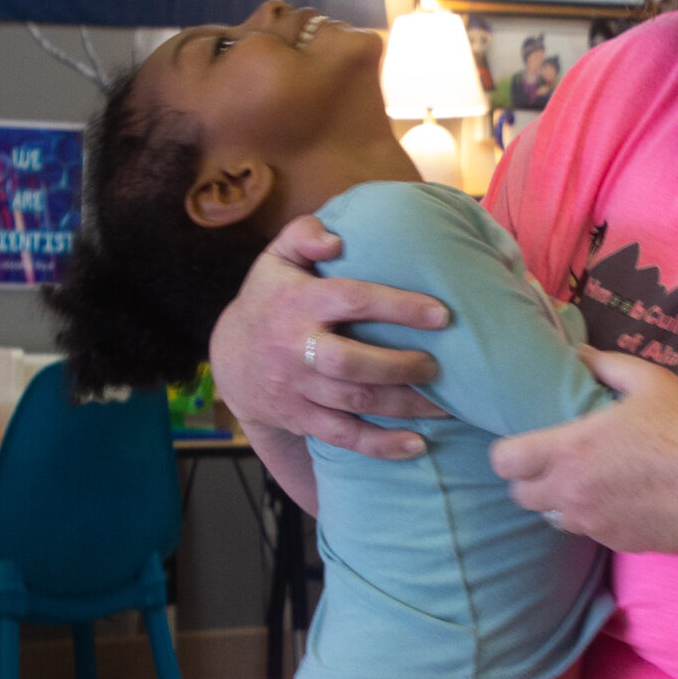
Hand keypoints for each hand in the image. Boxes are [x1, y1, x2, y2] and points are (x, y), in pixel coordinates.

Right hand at [206, 215, 449, 459]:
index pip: (352, 300)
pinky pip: (342, 437)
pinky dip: (380, 445)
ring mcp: (298, 388)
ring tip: (445, 404)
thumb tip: (335, 239)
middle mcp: (296, 348)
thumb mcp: (276, 258)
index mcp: (299, 303)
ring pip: (354, 402)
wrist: (231, 360)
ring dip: (403, 406)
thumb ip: (303, 234)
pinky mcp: (301, 418)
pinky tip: (416, 445)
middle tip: (439, 366)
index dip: (398, 307)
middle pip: (352, 363)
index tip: (441, 314)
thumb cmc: (271, 299)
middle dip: (400, 366)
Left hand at [490, 348, 677, 554]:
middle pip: (519, 495)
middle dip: (530, 478)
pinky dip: (592, 515)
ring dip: (559, 499)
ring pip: (551, 516)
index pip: (505, 462)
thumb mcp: (653, 383)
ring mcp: (591, 524)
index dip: (508, 451)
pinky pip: (586, 531)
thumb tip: (581, 354)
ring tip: (588, 478)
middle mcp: (570, 493)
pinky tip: (619, 497)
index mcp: (570, 451)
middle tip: (556, 458)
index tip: (527, 440)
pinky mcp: (613, 544)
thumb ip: (608, 365)